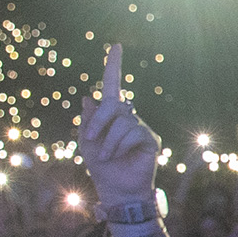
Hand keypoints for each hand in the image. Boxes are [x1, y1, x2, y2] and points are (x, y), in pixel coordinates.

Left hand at [78, 44, 162, 204]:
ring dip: (108, 141)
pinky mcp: (151, 139)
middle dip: (98, 121)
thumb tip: (88, 97)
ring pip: (122, 121)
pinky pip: (133, 132)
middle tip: (90, 139)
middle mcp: (128, 118)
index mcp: (111, 116)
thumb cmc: (101, 168)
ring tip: (107, 156)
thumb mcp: (86, 143)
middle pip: (113, 104)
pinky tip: (118, 156)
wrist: (116, 190)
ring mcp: (141, 128)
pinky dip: (119, 145)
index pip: (113, 86)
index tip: (115, 46)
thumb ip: (87, 120)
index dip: (113, 66)